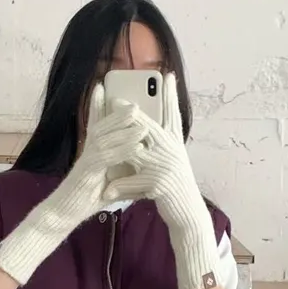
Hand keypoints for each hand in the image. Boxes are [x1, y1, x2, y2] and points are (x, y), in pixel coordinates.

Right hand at [0, 84, 149, 283]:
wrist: (63, 215)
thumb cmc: (85, 200)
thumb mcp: (109, 185)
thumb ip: (123, 177)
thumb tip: (143, 175)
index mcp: (92, 153)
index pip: (96, 124)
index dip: (99, 106)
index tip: (104, 88)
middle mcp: (87, 152)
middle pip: (102, 125)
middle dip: (117, 111)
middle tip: (135, 100)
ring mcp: (86, 161)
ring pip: (104, 137)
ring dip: (122, 125)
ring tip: (139, 115)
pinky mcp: (87, 173)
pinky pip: (106, 157)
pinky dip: (122, 149)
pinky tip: (136, 144)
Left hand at [104, 74, 220, 288]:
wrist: (187, 213)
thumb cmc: (174, 187)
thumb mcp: (170, 162)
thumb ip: (159, 145)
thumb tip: (144, 128)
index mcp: (175, 144)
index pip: (173, 114)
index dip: (170, 95)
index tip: (167, 74)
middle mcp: (173, 151)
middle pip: (150, 126)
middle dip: (132, 112)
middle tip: (118, 98)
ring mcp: (167, 166)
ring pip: (137, 150)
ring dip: (118, 147)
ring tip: (100, 138)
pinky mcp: (160, 184)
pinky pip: (133, 181)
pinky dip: (119, 187)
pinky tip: (107, 191)